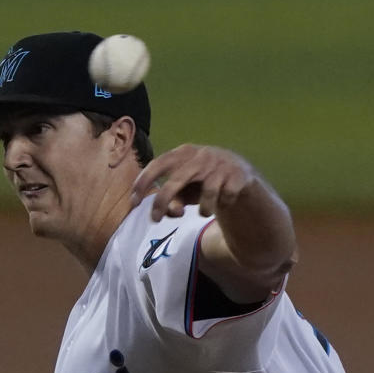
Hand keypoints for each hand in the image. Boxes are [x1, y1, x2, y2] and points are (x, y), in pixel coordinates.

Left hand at [132, 145, 254, 221]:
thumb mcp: (185, 187)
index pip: (158, 164)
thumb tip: (167, 211)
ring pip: (207, 194)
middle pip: (176, 179)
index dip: (144, 182)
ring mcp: (221, 165)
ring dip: (204, 209)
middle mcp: (201, 156)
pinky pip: (225, 199)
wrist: (240, 173)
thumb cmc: (204, 181)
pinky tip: (226, 202)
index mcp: (183, 153)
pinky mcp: (238, 176)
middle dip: (163, 201)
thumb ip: (173, 197)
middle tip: (155, 219)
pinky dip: (224, 205)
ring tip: (205, 213)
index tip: (133, 201)